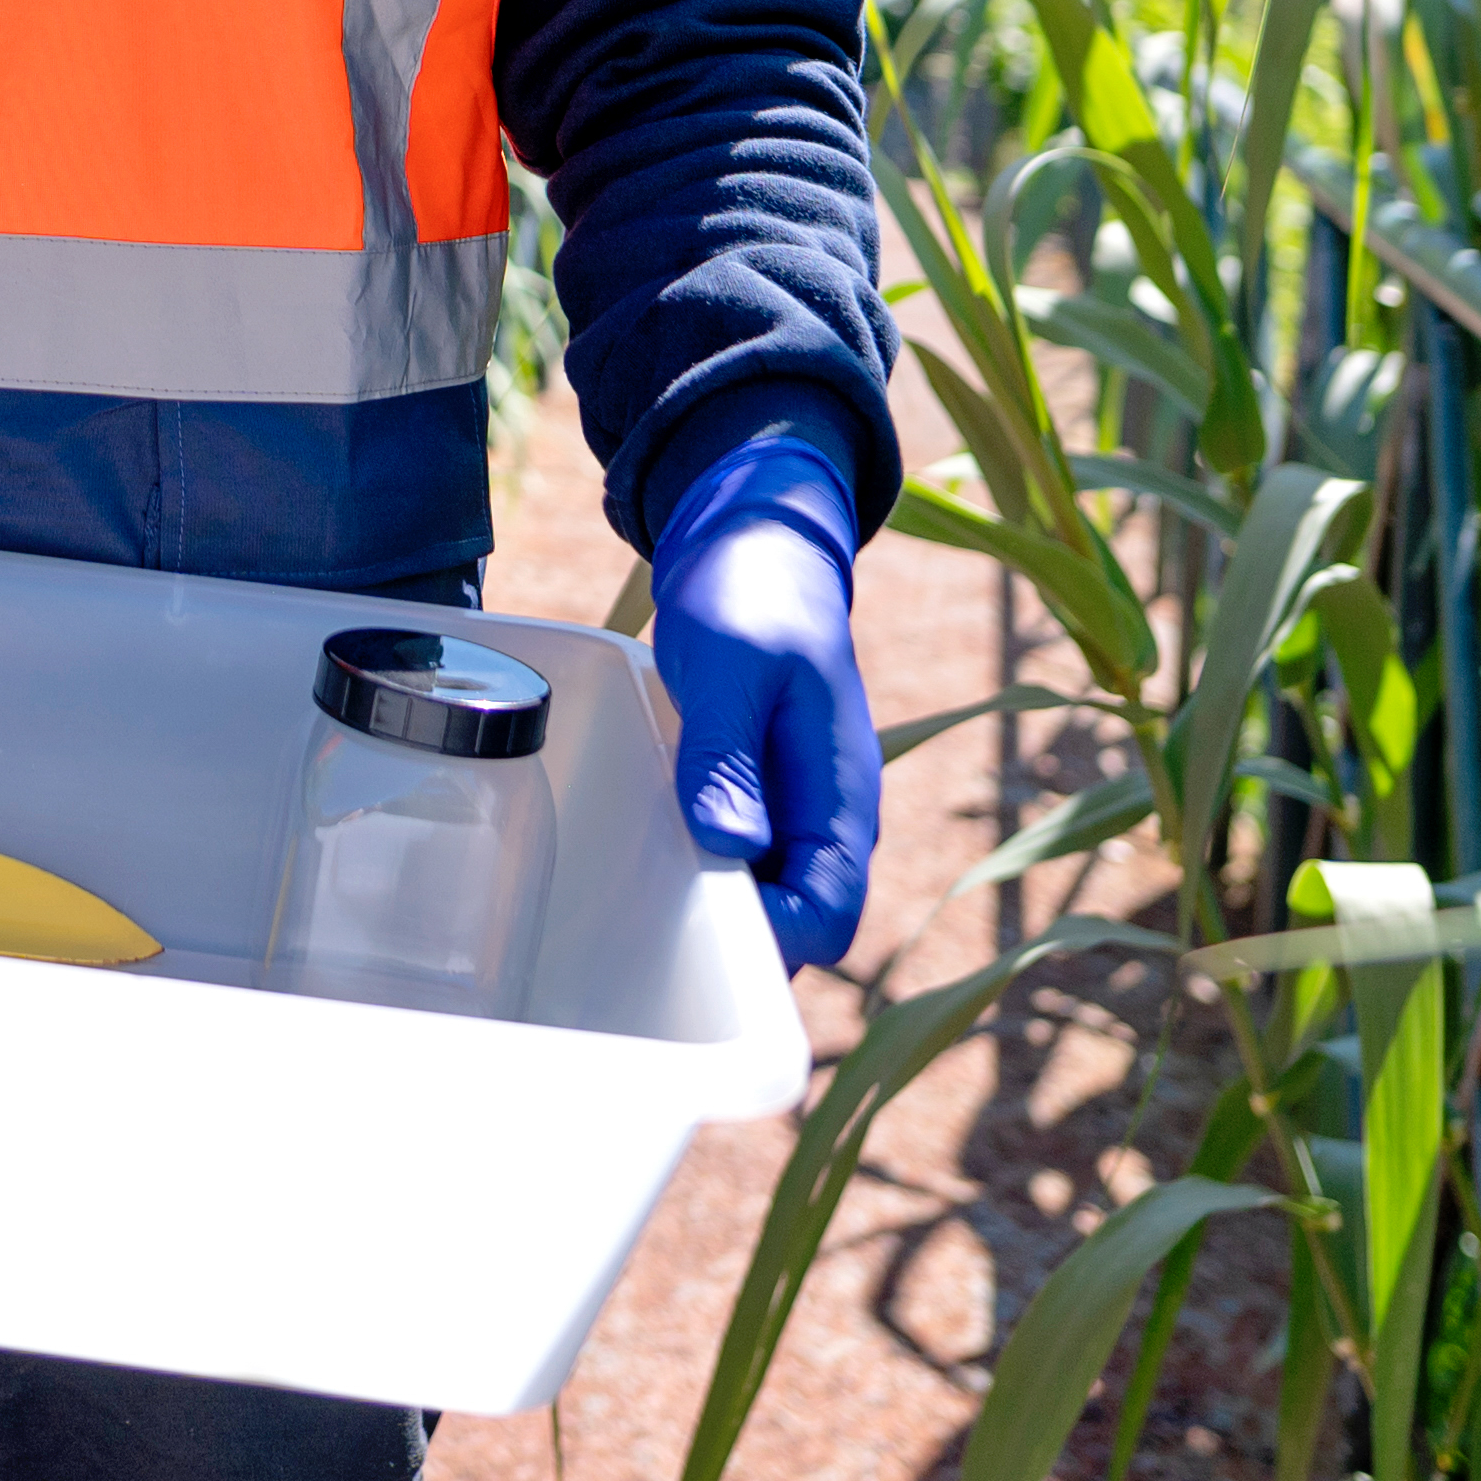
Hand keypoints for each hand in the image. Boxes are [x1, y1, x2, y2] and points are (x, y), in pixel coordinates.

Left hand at [649, 422, 880, 970]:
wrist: (756, 534)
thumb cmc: (751, 592)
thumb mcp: (730, 667)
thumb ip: (728, 756)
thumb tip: (732, 847)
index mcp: (841, 796)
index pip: (828, 917)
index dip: (771, 946)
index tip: (694, 933)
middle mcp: (828, 815)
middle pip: (799, 923)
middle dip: (738, 943)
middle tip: (649, 929)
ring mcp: (797, 805)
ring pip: (769, 895)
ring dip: (718, 906)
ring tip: (639, 898)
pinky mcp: (763, 788)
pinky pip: (744, 856)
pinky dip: (705, 866)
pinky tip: (650, 852)